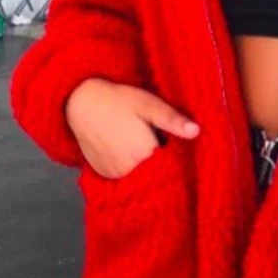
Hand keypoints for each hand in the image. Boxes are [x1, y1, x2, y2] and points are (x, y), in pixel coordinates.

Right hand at [65, 78, 199, 178]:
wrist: (81, 101)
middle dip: (163, 160)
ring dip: (146, 166)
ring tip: (143, 143)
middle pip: (157, 172)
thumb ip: (172, 120)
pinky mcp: (104, 175)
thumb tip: (197, 132)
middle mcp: (129, 171)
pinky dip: (131, 169)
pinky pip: (125, 177)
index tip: (177, 143)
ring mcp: (114, 175)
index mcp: (145, 154)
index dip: (179, 155)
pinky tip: (130, 151)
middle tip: (159, 139)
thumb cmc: (118, 100)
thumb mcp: (149, 104)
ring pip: (141, 176)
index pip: (173, 164)